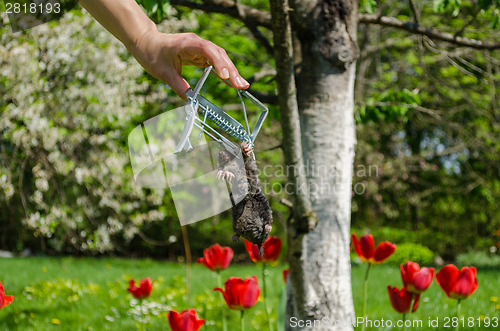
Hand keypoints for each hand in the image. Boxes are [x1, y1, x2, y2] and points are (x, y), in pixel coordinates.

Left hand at [132, 30, 249, 99]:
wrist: (146, 42)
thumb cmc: (152, 54)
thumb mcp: (163, 73)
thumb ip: (178, 86)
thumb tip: (190, 101)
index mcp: (188, 43)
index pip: (208, 50)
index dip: (218, 63)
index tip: (226, 76)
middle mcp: (197, 43)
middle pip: (219, 55)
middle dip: (231, 70)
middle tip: (241, 85)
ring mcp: (200, 48)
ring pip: (220, 58)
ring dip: (231, 72)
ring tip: (242, 86)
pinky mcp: (200, 54)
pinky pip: (215, 62)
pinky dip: (224, 72)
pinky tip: (232, 82)